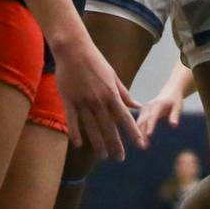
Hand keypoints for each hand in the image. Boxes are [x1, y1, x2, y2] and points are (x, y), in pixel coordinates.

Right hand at [54, 36, 145, 160]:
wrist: (73, 49)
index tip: (140, 144)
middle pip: (108, 127)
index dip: (133, 132)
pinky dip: (75, 133)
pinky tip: (79, 144)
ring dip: (98, 143)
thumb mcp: (113, 76)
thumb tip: (138, 105)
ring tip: (103, 156)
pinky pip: (72, 120)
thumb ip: (124, 93)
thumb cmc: (95, 60)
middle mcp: (98, 100)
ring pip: (91, 127)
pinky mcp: (68, 100)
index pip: (125, 118)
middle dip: (115, 144)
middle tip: (120, 159)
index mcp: (111, 93)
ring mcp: (82, 101)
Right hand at [136, 82, 184, 143]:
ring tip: (141, 147)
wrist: (170, 92)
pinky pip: (138, 123)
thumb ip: (175, 115)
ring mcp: (144, 109)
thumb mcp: (178, 107)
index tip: (149, 135)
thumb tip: (174, 125)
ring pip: (139, 123)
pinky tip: (139, 142)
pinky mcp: (142, 112)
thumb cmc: (175, 101)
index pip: (153, 116)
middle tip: (142, 147)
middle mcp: (148, 106)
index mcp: (157, 104)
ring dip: (139, 134)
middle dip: (141, 133)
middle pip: (143, 121)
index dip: (150, 125)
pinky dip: (138, 132)